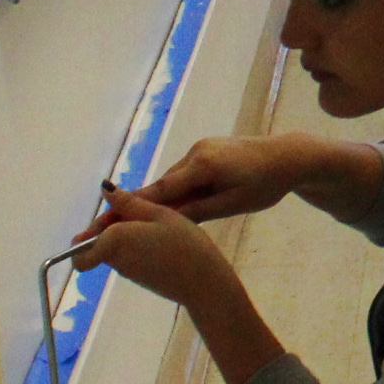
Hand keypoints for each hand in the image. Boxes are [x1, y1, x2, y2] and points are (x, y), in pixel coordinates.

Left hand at [73, 189, 236, 309]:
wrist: (201, 281)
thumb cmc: (183, 243)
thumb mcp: (160, 214)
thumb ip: (129, 203)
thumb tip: (104, 190)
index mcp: (113, 240)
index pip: (79, 246)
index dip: (91, 230)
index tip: (113, 216)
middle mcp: (113, 258)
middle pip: (97, 245)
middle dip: (111, 228)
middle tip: (141, 214)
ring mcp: (126, 271)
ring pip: (113, 250)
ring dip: (126, 236)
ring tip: (157, 224)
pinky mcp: (138, 278)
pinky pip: (128, 258)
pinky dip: (138, 246)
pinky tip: (163, 239)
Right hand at [76, 138, 300, 241]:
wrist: (291, 156)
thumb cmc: (266, 184)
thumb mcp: (232, 204)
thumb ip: (195, 211)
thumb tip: (159, 223)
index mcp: (201, 165)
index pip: (156, 193)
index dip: (124, 210)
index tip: (96, 226)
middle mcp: (195, 153)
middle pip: (157, 188)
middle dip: (127, 210)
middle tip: (93, 233)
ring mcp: (199, 149)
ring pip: (169, 183)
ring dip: (150, 202)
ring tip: (114, 228)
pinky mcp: (205, 151)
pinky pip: (181, 176)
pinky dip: (169, 192)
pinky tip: (155, 211)